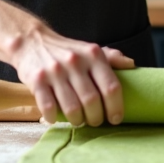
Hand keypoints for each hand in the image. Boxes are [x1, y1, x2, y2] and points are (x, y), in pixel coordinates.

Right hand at [11, 27, 134, 126]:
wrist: (31, 41)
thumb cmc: (67, 51)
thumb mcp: (90, 49)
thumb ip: (111, 57)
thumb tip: (132, 64)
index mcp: (93, 55)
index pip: (111, 86)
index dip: (116, 107)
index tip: (116, 118)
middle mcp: (75, 62)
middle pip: (92, 101)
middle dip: (96, 118)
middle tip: (96, 121)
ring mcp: (55, 71)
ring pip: (72, 108)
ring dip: (78, 120)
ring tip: (79, 121)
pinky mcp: (37, 80)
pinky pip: (48, 107)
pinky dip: (54, 117)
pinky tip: (56, 118)